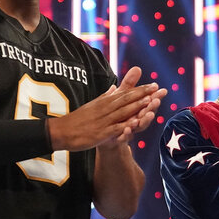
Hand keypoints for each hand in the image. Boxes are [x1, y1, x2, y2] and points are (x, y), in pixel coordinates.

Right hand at [48, 66, 166, 151]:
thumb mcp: (92, 105)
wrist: (61, 132)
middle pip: (126, 100)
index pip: (125, 94)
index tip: (153, 84)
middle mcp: (105, 109)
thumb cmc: (77, 120)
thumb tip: (115, 87)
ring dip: (137, 107)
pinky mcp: (100, 133)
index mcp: (104, 102)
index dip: (140, 89)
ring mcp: (103, 121)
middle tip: (157, 89)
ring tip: (150, 102)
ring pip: (123, 112)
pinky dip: (125, 126)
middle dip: (143, 94)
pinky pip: (115, 129)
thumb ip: (105, 96)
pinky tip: (135, 124)